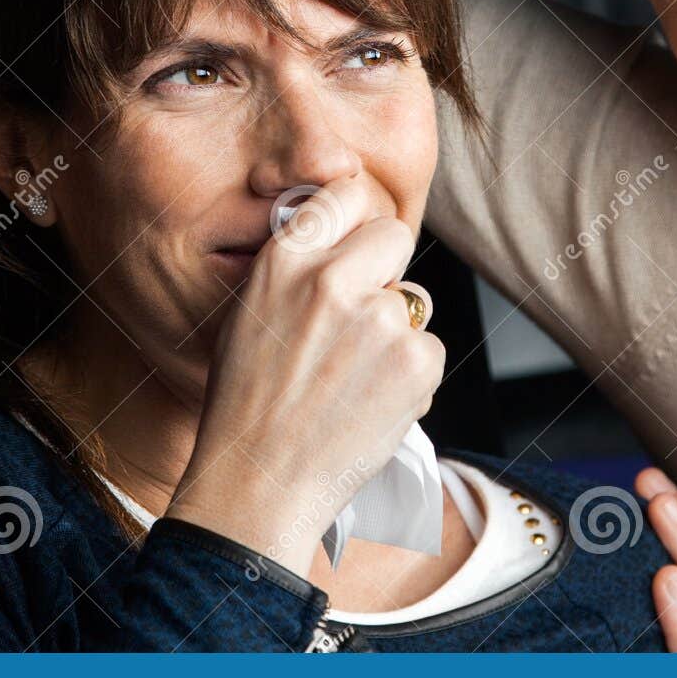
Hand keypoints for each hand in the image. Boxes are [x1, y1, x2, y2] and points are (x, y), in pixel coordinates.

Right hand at [168, 175, 443, 574]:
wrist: (258, 484)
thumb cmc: (247, 406)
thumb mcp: (250, 314)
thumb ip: (298, 270)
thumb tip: (345, 242)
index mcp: (284, 260)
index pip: (346, 193)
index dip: (356, 220)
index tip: (355, 241)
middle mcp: (330, 278)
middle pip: (394, 236)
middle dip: (386, 270)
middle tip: (360, 320)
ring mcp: (377, 319)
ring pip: (414, 301)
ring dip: (397, 332)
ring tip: (353, 378)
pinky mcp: (414, 360)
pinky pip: (429, 350)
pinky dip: (410, 377)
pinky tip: (370, 404)